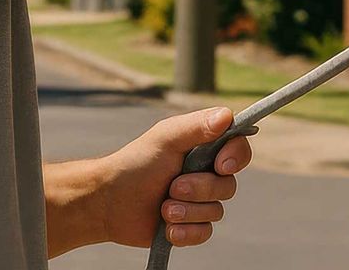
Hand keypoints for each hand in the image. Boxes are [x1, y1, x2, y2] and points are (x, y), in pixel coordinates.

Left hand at [98, 107, 253, 250]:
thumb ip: (197, 126)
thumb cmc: (135, 163)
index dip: (236, 157)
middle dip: (200, 189)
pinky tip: (167, 228)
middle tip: (173, 187)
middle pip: (228, 185)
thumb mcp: (165, 138)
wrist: (109, 202)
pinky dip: (186, 232)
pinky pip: (204, 233)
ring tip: (163, 208)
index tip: (221, 165)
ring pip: (216, 211)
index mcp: (204, 147)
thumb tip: (227, 116)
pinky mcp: (189, 225)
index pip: (238, 148)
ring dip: (188, 211)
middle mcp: (205, 173)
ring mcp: (198, 201)